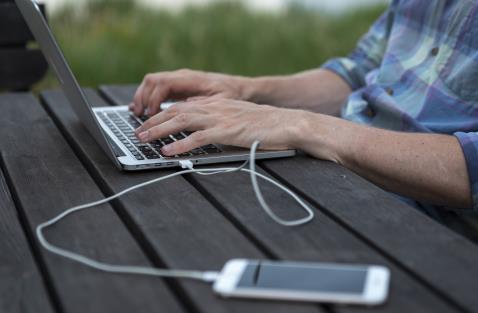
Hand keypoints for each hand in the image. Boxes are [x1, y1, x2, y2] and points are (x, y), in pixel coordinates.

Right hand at [130, 69, 248, 116]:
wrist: (240, 87)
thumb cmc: (233, 94)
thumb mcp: (223, 100)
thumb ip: (205, 102)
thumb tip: (187, 106)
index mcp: (191, 79)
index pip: (163, 83)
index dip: (154, 99)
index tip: (151, 115)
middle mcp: (182, 76)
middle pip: (152, 81)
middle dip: (142, 98)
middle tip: (138, 117)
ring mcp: (179, 80)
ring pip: (152, 83)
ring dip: (142, 97)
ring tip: (137, 114)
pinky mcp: (179, 86)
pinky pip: (157, 88)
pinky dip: (148, 98)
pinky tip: (145, 110)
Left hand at [134, 98, 305, 155]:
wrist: (286, 123)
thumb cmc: (264, 124)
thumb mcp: (236, 116)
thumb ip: (217, 118)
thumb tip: (199, 125)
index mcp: (215, 103)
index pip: (181, 106)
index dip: (161, 114)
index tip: (148, 122)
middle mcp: (214, 107)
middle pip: (175, 111)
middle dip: (153, 121)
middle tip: (137, 131)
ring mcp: (219, 118)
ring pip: (181, 121)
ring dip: (159, 130)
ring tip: (144, 139)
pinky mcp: (226, 131)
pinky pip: (197, 137)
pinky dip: (180, 145)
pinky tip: (168, 151)